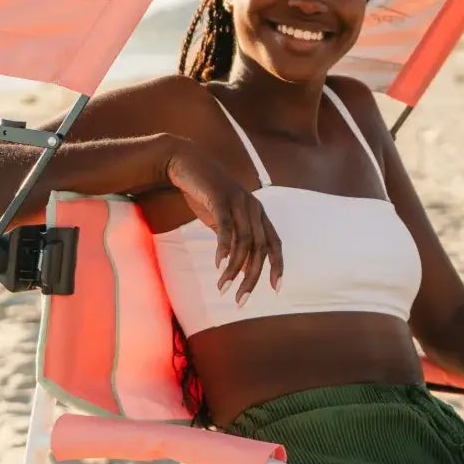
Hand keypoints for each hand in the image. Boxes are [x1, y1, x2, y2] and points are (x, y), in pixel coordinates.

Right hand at [165, 142, 283, 302]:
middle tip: (241, 300)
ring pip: (243, 241)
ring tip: (223, 288)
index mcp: (258, 213)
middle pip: (260, 248)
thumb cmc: (206, 195)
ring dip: (233, 269)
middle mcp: (254, 207)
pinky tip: (219, 264)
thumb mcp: (223, 221)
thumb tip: (241, 270)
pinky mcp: (220, 197)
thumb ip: (235, 241)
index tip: (276, 289)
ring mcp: (238, 200)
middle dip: (252, 277)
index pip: (275, 244)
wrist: (186, 163)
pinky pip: (225, 226)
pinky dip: (224, 247)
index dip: (277, 266)